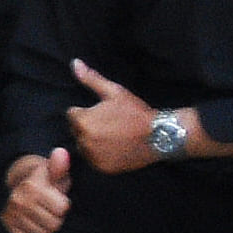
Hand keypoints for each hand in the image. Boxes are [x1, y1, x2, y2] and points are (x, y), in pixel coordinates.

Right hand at [1, 146, 73, 232]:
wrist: (24, 188)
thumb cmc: (47, 183)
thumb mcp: (54, 172)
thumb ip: (59, 165)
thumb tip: (61, 152)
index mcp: (31, 186)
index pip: (62, 208)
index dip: (63, 205)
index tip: (56, 198)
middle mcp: (18, 200)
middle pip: (54, 224)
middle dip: (56, 218)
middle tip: (49, 209)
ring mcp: (11, 213)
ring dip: (46, 228)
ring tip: (42, 216)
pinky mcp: (8, 225)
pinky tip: (34, 224)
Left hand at [65, 58, 158, 174]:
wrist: (161, 136)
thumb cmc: (136, 112)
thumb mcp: (114, 92)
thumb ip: (91, 79)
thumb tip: (74, 63)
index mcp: (83, 122)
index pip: (72, 114)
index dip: (87, 111)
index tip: (104, 112)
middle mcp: (84, 141)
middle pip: (76, 130)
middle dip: (88, 126)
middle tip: (110, 124)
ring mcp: (94, 157)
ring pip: (84, 145)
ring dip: (92, 141)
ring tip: (114, 135)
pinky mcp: (103, 169)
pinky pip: (94, 159)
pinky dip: (101, 155)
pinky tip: (116, 147)